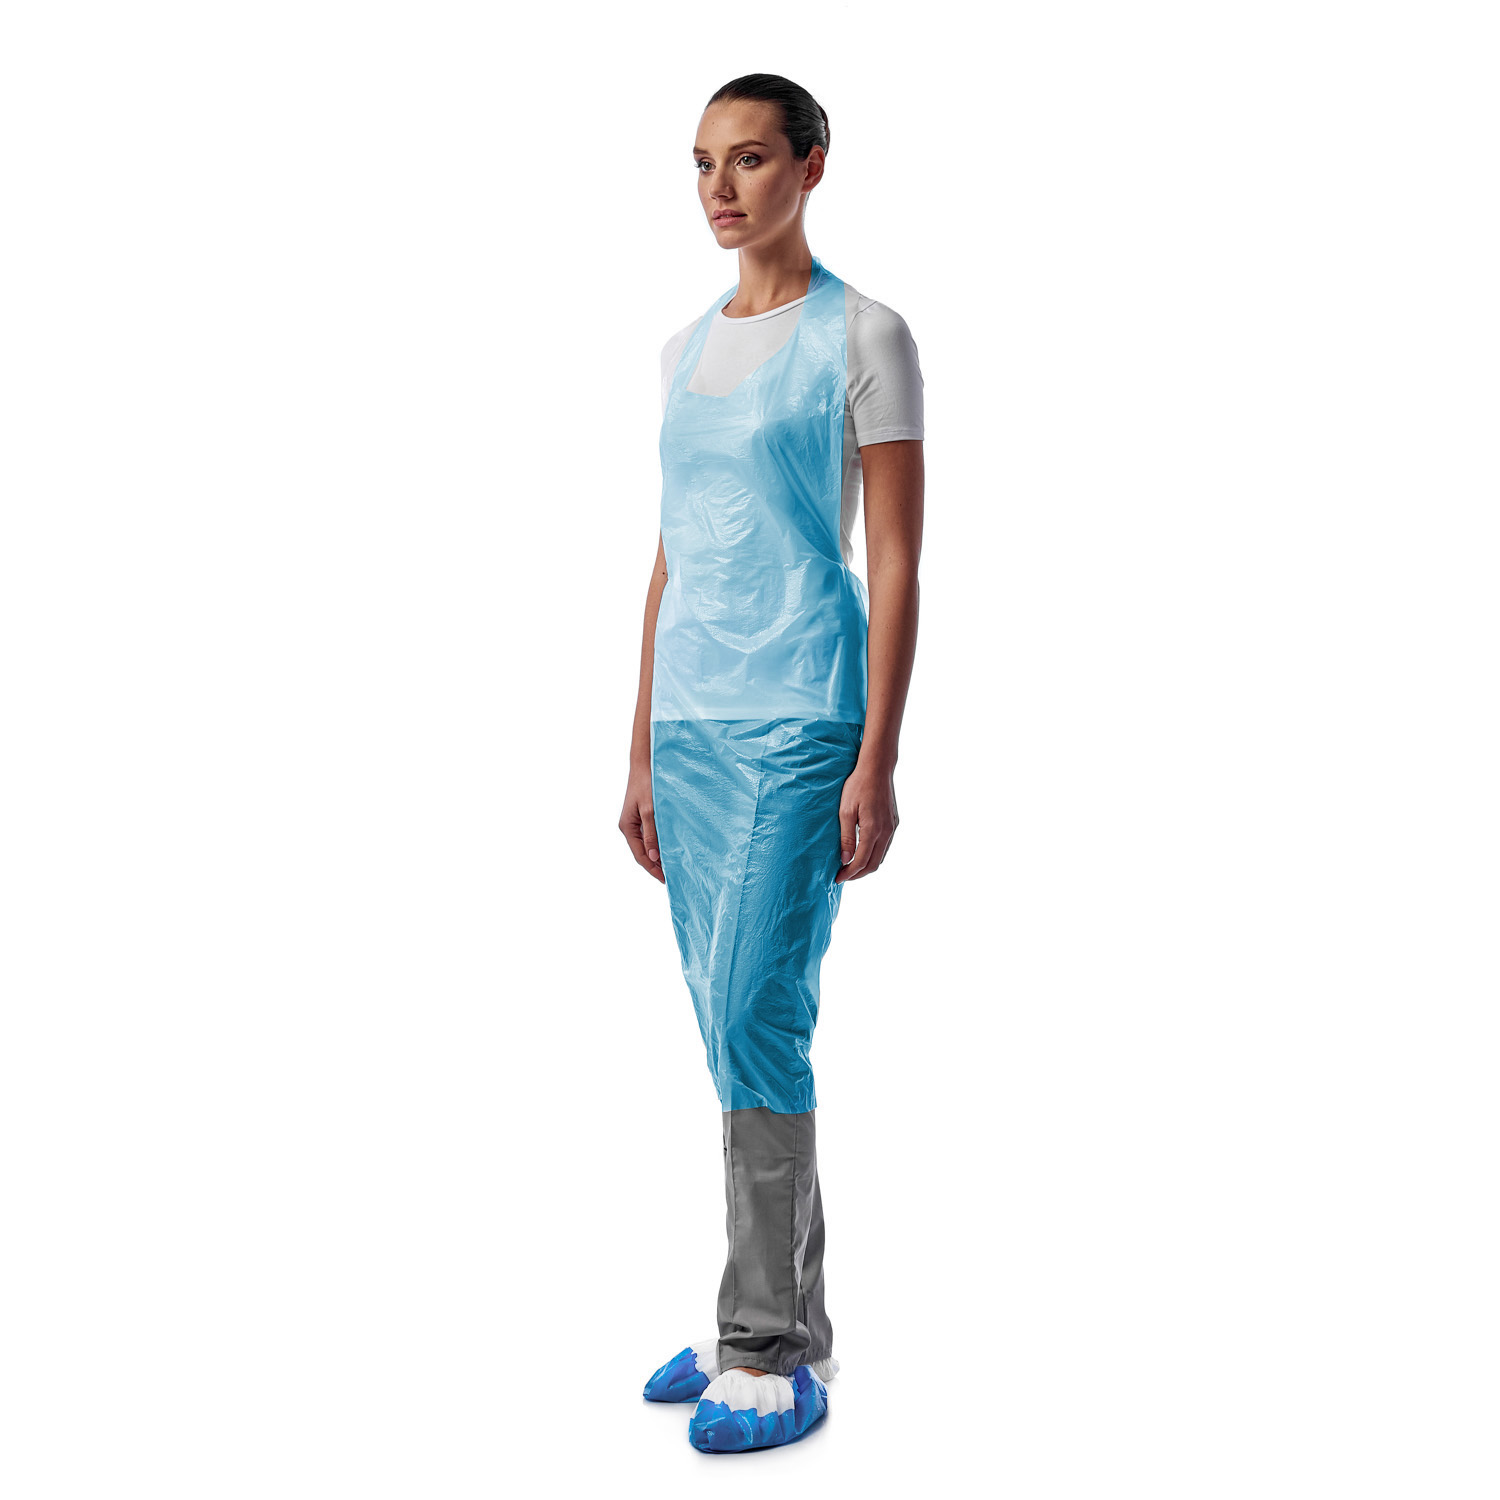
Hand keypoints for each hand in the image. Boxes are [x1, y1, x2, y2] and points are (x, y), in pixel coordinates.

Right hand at [619, 764, 663, 882]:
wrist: (645, 764)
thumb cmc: (646, 784)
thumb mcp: (650, 810)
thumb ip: (651, 833)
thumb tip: (654, 856)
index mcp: (627, 827)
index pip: (640, 855)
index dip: (652, 868)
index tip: (665, 879)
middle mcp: (630, 827)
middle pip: (643, 852)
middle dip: (656, 865)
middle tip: (671, 876)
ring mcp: (636, 822)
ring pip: (647, 844)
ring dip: (658, 855)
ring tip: (672, 866)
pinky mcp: (644, 816)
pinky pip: (651, 835)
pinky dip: (660, 843)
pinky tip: (670, 847)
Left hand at [836, 759, 897, 882]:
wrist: (877, 768)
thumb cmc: (858, 786)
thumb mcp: (845, 811)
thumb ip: (847, 837)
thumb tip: (845, 860)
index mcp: (873, 830)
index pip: (861, 861)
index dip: (849, 873)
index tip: (837, 878)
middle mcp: (886, 832)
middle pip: (873, 864)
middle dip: (858, 874)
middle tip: (843, 876)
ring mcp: (892, 828)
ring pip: (880, 857)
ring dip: (866, 866)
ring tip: (850, 867)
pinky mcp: (894, 823)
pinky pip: (885, 846)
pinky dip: (874, 855)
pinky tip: (863, 852)